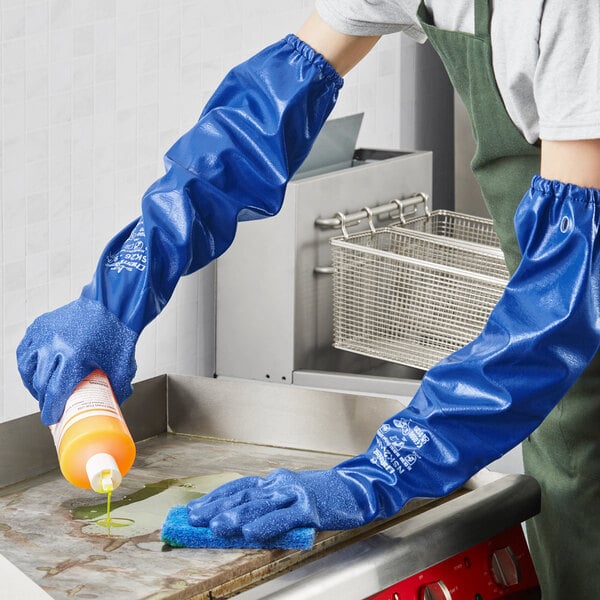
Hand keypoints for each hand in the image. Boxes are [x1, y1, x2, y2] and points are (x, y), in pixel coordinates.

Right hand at [16, 296, 137, 424]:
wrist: (114, 305)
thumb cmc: (118, 333)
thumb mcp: (121, 367)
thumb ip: (117, 389)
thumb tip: (113, 407)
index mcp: (73, 357)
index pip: (54, 393)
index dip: (51, 410)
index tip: (52, 419)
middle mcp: (54, 346)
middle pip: (40, 384)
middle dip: (44, 400)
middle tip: (51, 407)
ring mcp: (44, 334)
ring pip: (27, 368)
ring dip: (33, 384)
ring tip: (42, 391)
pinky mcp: (41, 325)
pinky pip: (26, 350)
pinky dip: (29, 364)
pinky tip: (36, 371)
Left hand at [187, 468, 370, 542]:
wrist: (358, 487)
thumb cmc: (325, 495)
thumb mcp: (293, 497)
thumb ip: (270, 507)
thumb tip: (241, 523)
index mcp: (275, 482)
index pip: (239, 488)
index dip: (216, 498)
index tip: (196, 507)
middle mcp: (281, 484)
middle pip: (244, 495)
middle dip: (217, 506)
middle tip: (194, 517)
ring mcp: (295, 494)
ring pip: (260, 504)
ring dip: (236, 515)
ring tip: (216, 525)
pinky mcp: (310, 506)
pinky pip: (284, 517)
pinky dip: (266, 525)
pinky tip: (251, 533)